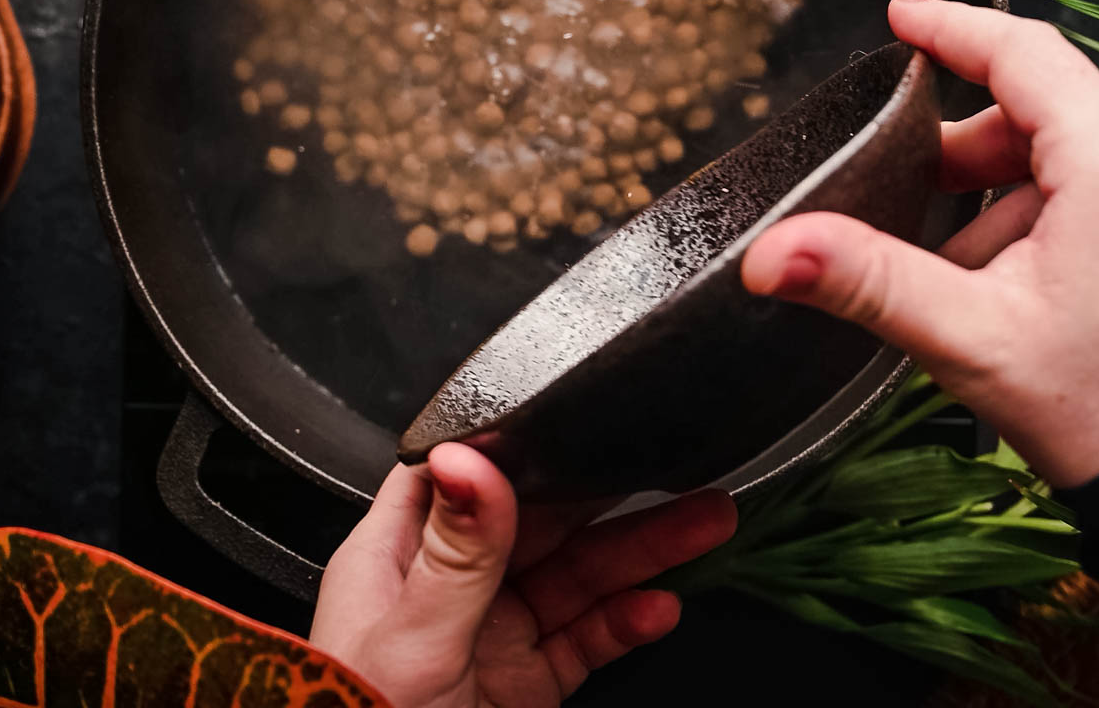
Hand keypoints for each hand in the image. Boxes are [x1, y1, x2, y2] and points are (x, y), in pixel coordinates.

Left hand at [310, 443, 736, 707]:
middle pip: (538, 520)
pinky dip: (626, 622)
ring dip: (641, 552)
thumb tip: (469, 457)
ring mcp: (488, 635)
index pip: (462, 474)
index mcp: (396, 555)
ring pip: (575, 576)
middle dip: (610, 495)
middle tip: (678, 470)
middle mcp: (443, 586)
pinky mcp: (523, 683)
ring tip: (703, 525)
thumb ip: (457, 552)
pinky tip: (659, 607)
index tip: (585, 417)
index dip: (523, 445)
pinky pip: (584, 638)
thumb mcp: (412, 639)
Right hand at [743, 0, 1098, 486]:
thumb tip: (770, 252)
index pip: (1018, 51)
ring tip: (991, 285)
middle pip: (1045, 109)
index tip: (901, 15)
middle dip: (973, 157)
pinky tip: (1051, 286)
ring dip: (1021, 197)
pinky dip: (1075, 211)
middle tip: (919, 211)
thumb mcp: (974, 339)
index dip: (948, 28)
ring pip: (1085, 148)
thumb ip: (866, 278)